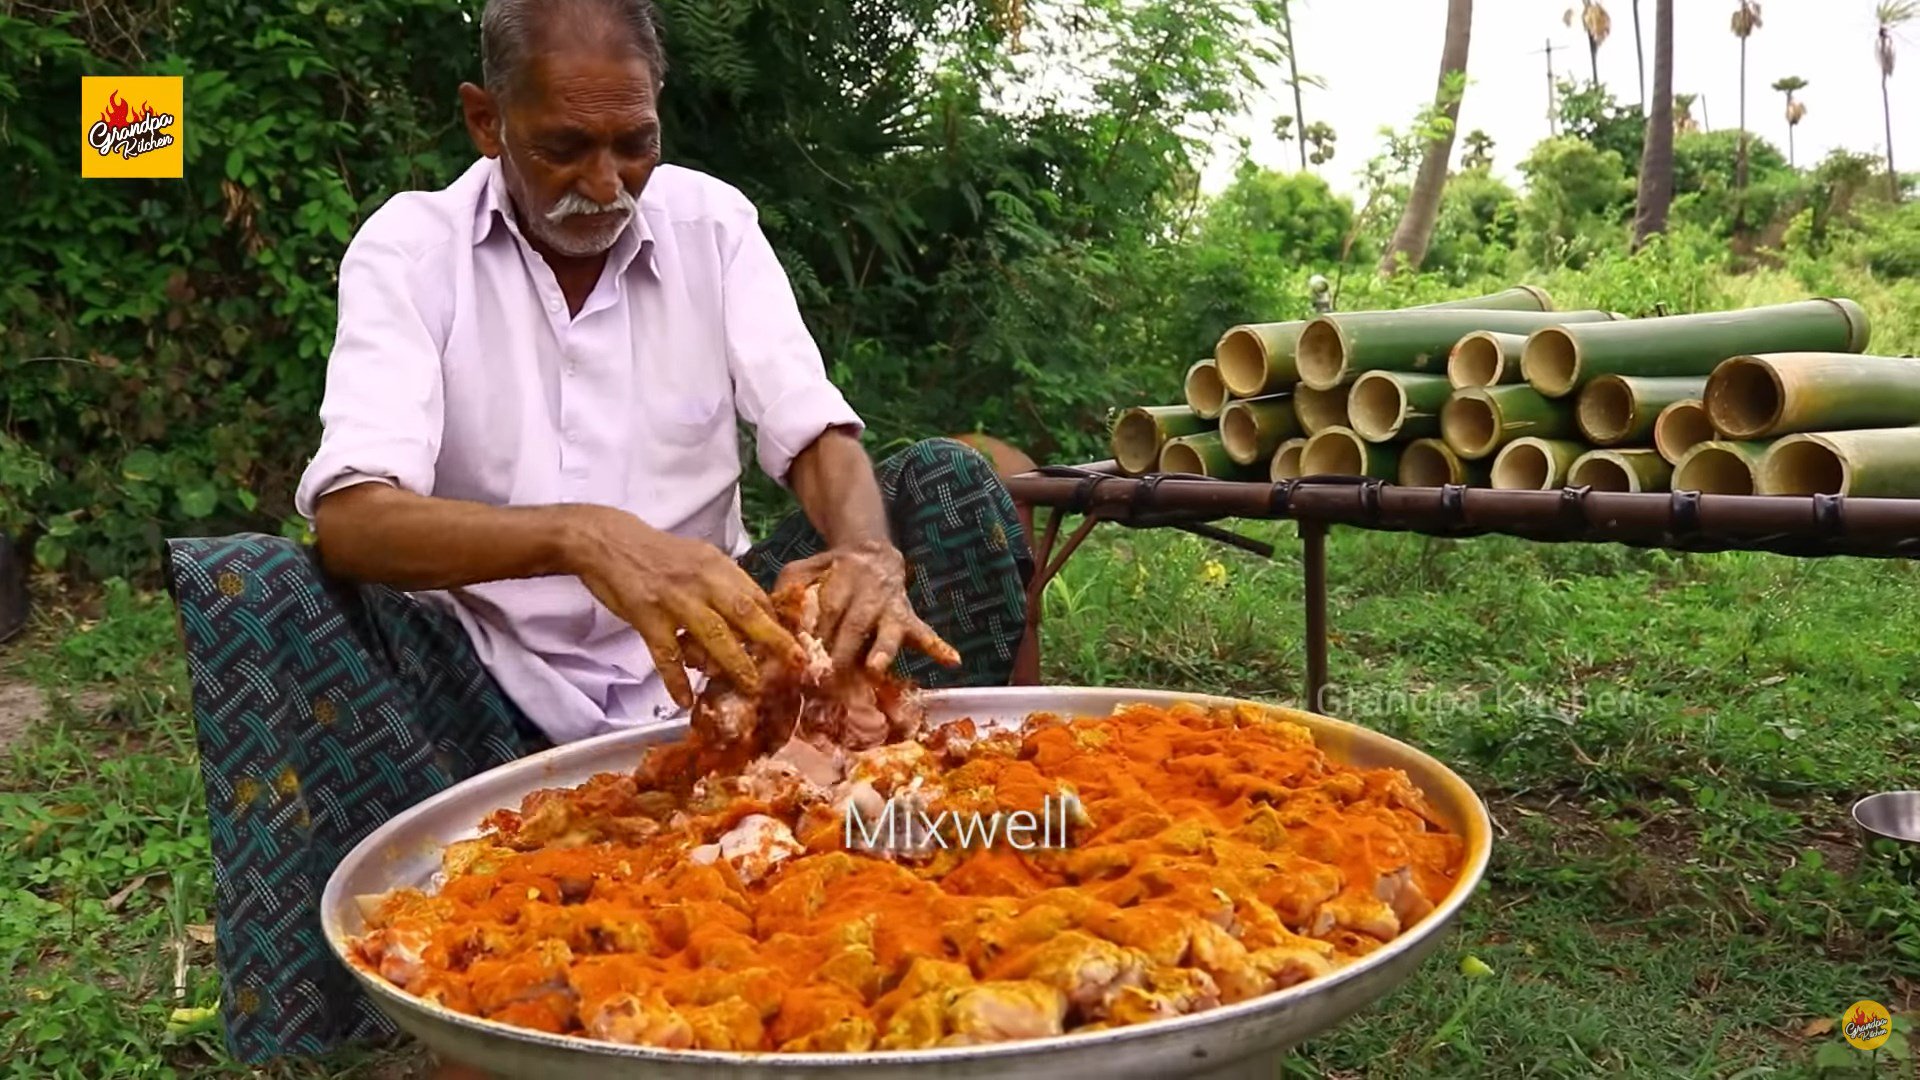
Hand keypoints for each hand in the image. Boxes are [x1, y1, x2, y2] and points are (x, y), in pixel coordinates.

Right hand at [563, 506, 801, 707]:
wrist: (608, 542)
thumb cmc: (658, 555)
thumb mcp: (700, 558)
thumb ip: (725, 586)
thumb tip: (754, 616)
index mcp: (718, 566)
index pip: (757, 597)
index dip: (778, 623)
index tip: (796, 646)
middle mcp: (702, 582)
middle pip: (746, 613)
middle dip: (774, 641)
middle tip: (795, 666)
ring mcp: (675, 600)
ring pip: (712, 636)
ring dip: (734, 665)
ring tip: (750, 689)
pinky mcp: (647, 617)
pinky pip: (666, 655)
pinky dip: (675, 680)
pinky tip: (684, 701)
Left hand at [773, 540, 959, 675]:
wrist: (872, 550)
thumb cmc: (831, 570)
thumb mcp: (805, 568)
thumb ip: (788, 587)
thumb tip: (772, 615)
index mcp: (841, 576)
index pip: (827, 608)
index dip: (815, 632)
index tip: (802, 658)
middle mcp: (869, 590)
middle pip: (855, 623)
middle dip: (841, 651)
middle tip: (826, 678)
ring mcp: (892, 605)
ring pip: (889, 628)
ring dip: (883, 649)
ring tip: (876, 668)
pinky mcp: (909, 615)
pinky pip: (925, 632)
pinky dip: (938, 647)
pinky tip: (952, 661)